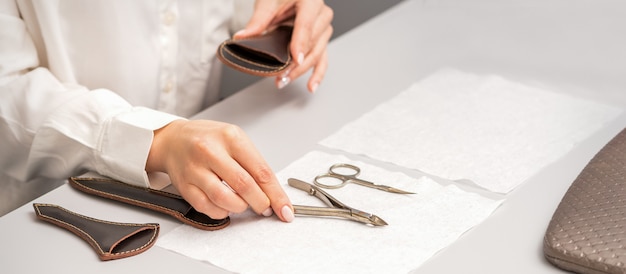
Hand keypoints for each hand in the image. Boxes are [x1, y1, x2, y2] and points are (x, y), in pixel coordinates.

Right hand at [146, 120, 293, 221]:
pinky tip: (226, 205)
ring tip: (244, 204)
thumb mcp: (234, 139)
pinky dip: (222, 212)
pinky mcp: (184, 185)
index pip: (260, 171)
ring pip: (225, 199)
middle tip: (266, 209)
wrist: (174, 140)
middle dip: (261, 203)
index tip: (285, 209)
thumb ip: (253, 163)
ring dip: (240, 208)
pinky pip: (207, 208)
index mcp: (230, 137)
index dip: (276, 194)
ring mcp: (195, 169)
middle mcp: (210, 151)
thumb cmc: (208, 139)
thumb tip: (273, 193)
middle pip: (244, 186)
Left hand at [234, 0, 333, 92]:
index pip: (306, 25)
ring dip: (302, 71)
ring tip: (285, 80)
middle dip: (297, 62)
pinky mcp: (320, 40)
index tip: (296, 59)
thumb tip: (242, 36)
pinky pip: (323, 58)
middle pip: (313, 43)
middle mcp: (322, 14)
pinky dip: (317, 73)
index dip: (301, 43)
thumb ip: (258, 20)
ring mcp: (323, 28)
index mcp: (311, 1)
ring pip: (318, 54)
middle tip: (282, 74)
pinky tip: (311, 86)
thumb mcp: (268, 1)